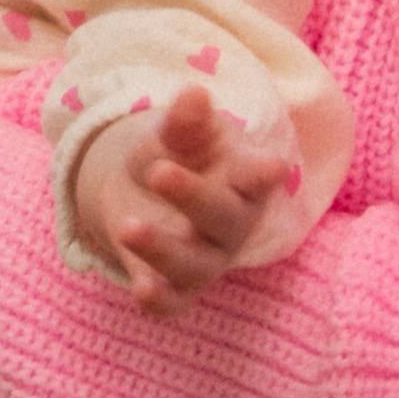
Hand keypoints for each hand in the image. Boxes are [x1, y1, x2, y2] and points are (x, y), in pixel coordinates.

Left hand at [73, 87, 284, 317]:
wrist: (147, 186)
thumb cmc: (180, 152)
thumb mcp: (180, 131)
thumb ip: (185, 120)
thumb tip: (193, 95)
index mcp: (243, 178)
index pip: (257, 176)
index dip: (262, 173)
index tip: (271, 167)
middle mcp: (232, 223)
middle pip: (222, 218)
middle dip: (192, 196)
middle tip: (157, 171)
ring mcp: (207, 258)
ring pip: (194, 264)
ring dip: (161, 248)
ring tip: (127, 226)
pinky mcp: (178, 286)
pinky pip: (174, 302)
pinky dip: (159, 300)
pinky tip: (139, 288)